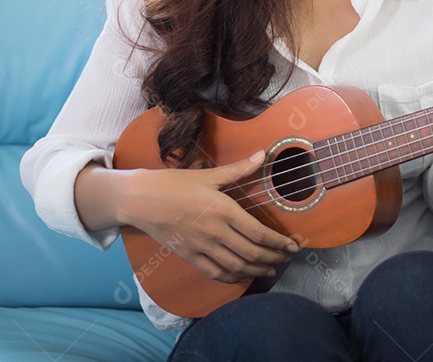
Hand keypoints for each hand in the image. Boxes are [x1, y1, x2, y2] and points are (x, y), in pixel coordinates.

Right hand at [125, 151, 298, 283]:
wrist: (139, 200)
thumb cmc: (173, 183)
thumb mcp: (207, 175)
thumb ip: (238, 169)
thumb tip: (262, 154)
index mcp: (223, 210)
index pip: (258, 233)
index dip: (279, 243)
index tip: (293, 246)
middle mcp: (215, 232)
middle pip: (251, 253)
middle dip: (273, 258)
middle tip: (287, 259)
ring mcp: (202, 247)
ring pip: (236, 266)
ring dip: (257, 270)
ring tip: (270, 270)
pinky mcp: (189, 256)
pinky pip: (215, 273)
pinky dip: (232, 278)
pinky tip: (242, 276)